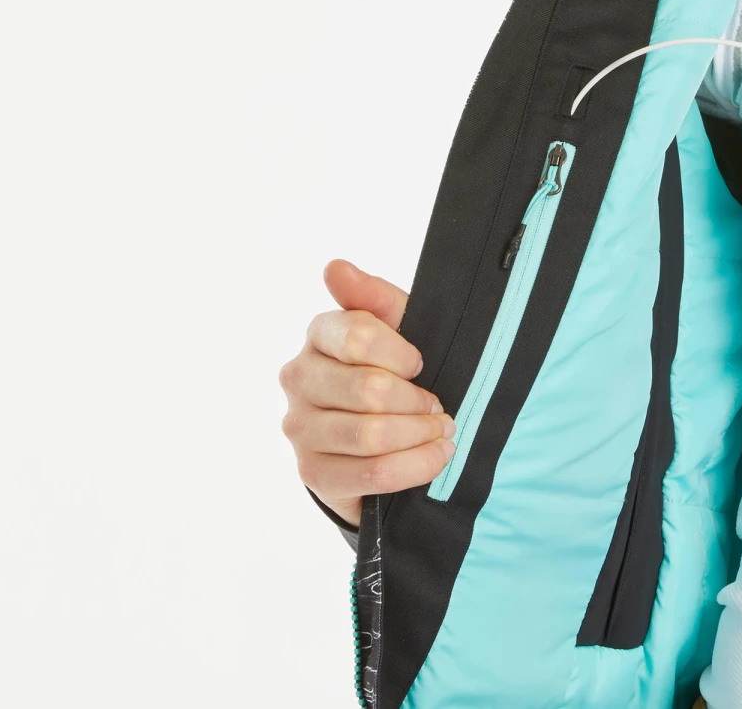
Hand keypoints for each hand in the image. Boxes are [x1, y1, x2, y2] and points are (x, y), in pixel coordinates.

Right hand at [279, 259, 453, 527]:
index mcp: (319, 333)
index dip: (401, 354)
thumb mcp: (395, 323)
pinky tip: (436, 455)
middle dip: (416, 400)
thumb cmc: (392, 365)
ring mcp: (300, 428)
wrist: (379, 427)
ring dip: (420, 434)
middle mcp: (299, 378)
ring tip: (442, 430)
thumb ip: (373, 296)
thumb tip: (335, 267)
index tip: (421, 363)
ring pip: (370, 435)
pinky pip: (371, 474)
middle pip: (368, 389)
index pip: (358, 336)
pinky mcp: (314, 472)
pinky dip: (415, 466)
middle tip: (438, 406)